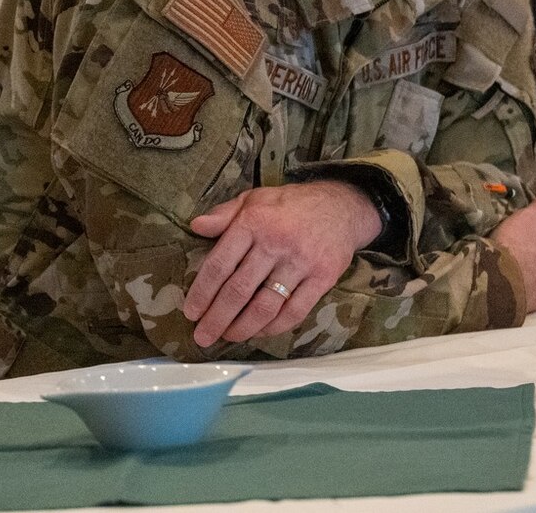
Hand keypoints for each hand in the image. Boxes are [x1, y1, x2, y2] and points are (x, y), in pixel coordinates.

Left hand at [184, 179, 380, 348]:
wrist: (344, 206)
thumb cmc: (291, 205)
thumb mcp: (256, 199)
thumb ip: (225, 213)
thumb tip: (196, 227)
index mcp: (254, 222)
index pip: (220, 264)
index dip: (202, 293)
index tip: (191, 313)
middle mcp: (277, 242)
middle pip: (239, 290)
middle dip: (217, 318)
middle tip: (203, 336)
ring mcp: (302, 261)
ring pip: (265, 305)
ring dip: (242, 327)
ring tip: (229, 336)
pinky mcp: (323, 277)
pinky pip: (294, 311)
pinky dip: (274, 327)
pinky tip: (260, 331)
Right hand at [491, 191, 535, 315]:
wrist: (491, 284)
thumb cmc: (514, 247)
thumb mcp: (530, 219)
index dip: (534, 243)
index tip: (519, 241)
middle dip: (528, 264)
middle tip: (507, 256)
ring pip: (528, 285)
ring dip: (518, 279)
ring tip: (499, 270)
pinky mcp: (520, 314)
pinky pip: (516, 299)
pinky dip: (509, 293)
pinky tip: (496, 285)